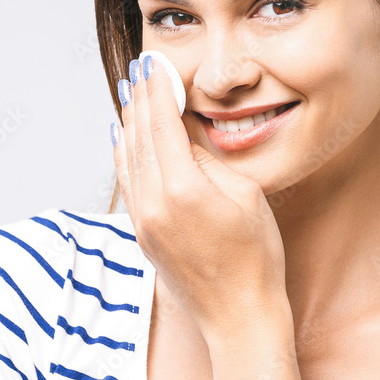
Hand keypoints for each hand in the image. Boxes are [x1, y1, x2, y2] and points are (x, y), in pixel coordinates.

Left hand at [110, 56, 289, 344]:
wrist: (238, 315)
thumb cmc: (255, 257)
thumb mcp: (244, 194)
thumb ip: (209, 159)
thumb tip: (185, 134)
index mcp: (182, 188)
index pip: (162, 124)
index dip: (157, 90)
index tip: (154, 64)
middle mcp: (153, 203)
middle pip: (138, 136)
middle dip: (139, 100)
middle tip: (139, 70)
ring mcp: (142, 221)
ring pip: (126, 158)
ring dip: (128, 123)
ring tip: (130, 95)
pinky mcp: (141, 234)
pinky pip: (126, 183)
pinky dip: (124, 154)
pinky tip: (124, 138)